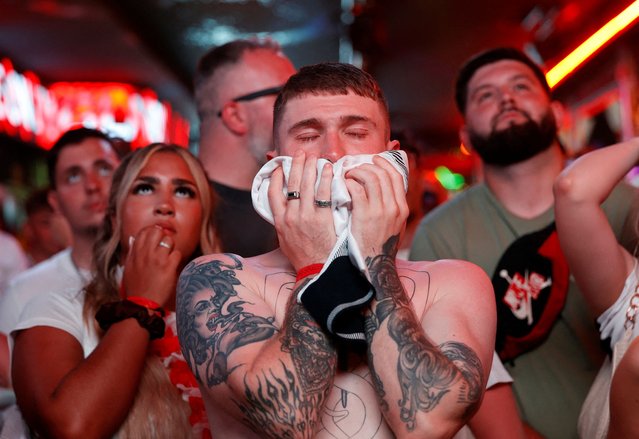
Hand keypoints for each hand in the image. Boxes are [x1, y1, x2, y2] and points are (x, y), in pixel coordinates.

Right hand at [122, 225, 181, 306]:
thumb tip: (134, 239)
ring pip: (169, 240)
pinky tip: (171, 267)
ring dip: (170, 248)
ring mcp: (158, 259)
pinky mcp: (168, 267)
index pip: (144, 231)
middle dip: (162, 236)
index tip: (156, 237)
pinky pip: (177, 254)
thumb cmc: (135, 287)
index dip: (152, 231)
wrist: (142, 303)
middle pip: (157, 231)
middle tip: (164, 246)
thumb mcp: (129, 267)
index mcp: (135, 253)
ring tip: (168, 258)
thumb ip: (132, 253)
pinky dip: (176, 260)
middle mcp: (146, 253)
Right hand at [268, 150, 336, 270]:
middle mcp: (290, 217)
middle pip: (292, 184)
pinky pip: (323, 193)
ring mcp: (306, 217)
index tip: (279, 166)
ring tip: (315, 157)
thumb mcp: (285, 240)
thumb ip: (284, 223)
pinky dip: (326, 179)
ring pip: (307, 185)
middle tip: (301, 153)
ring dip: (311, 167)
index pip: (273, 193)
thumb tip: (285, 210)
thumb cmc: (302, 257)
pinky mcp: (322, 218)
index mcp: (279, 221)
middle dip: (296, 165)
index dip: (275, 177)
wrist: (316, 270)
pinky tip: (329, 170)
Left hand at [345, 156, 407, 259]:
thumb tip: (383, 189)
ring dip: (356, 172)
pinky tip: (343, 185)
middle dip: (367, 166)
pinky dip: (349, 183)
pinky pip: (357, 189)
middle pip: (382, 173)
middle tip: (355, 168)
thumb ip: (391, 207)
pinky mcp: (364, 216)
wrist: (374, 267)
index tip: (374, 159)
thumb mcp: (393, 226)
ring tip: (347, 176)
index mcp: (402, 208)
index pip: (397, 175)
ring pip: (370, 177)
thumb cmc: (378, 246)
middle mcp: (394, 207)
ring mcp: (380, 211)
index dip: (384, 163)